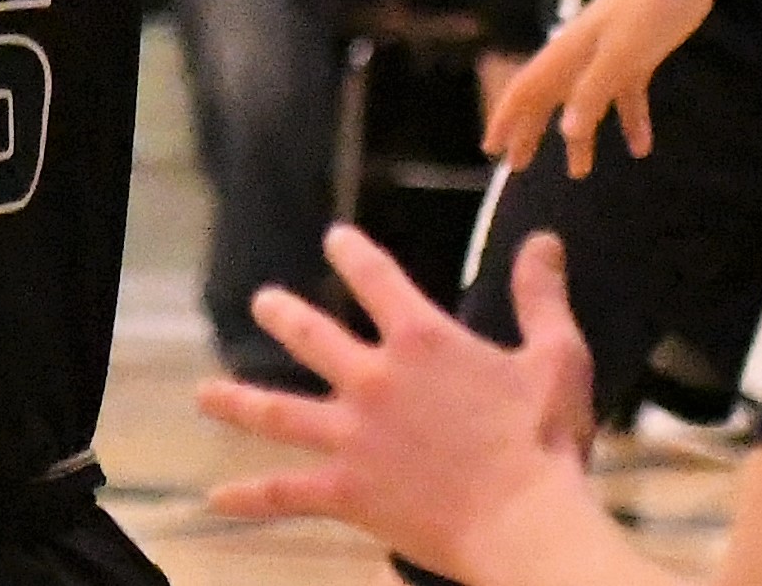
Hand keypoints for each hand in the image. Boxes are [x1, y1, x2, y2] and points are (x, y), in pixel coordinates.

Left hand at [200, 228, 600, 580]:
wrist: (524, 522)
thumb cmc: (545, 441)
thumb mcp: (558, 355)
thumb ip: (541, 296)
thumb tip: (544, 240)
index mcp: (422, 340)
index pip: (376, 278)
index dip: (352, 254)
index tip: (334, 239)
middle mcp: (375, 379)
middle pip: (313, 336)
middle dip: (283, 315)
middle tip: (262, 302)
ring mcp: (353, 436)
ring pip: (278, 412)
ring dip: (238, 400)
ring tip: (204, 394)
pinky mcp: (346, 491)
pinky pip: (285, 493)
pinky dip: (248, 498)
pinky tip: (215, 501)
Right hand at [485, 0, 717, 175]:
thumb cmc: (650, 5)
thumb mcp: (622, 55)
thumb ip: (595, 91)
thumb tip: (567, 131)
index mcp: (570, 50)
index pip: (527, 89)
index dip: (507, 118)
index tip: (490, 148)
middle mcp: (583, 52)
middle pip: (548, 97)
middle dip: (531, 131)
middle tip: (516, 165)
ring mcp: (610, 51)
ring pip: (586, 100)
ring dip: (580, 135)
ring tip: (578, 171)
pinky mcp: (639, 51)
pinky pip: (626, 93)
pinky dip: (630, 120)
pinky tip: (641, 147)